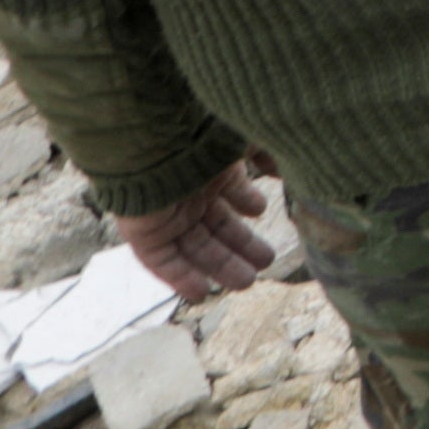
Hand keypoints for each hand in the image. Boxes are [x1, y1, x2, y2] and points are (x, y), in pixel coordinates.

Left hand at [116, 154, 278, 301]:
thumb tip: (283, 169)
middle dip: (242, 245)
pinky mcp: (145, 233)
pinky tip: (202, 292)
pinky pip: (162, 261)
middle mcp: (190, 195)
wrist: (155, 143)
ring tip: (248, 281)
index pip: (230, 194)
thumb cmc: (202, 136)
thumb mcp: (244, 139)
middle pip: (217, 227)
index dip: (247, 205)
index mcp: (211, 171)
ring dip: (220, 266)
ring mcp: (167, 216)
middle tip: (266, 262)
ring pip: (195, 248)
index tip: (262, 214)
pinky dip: (180, 277)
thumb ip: (266, 153)